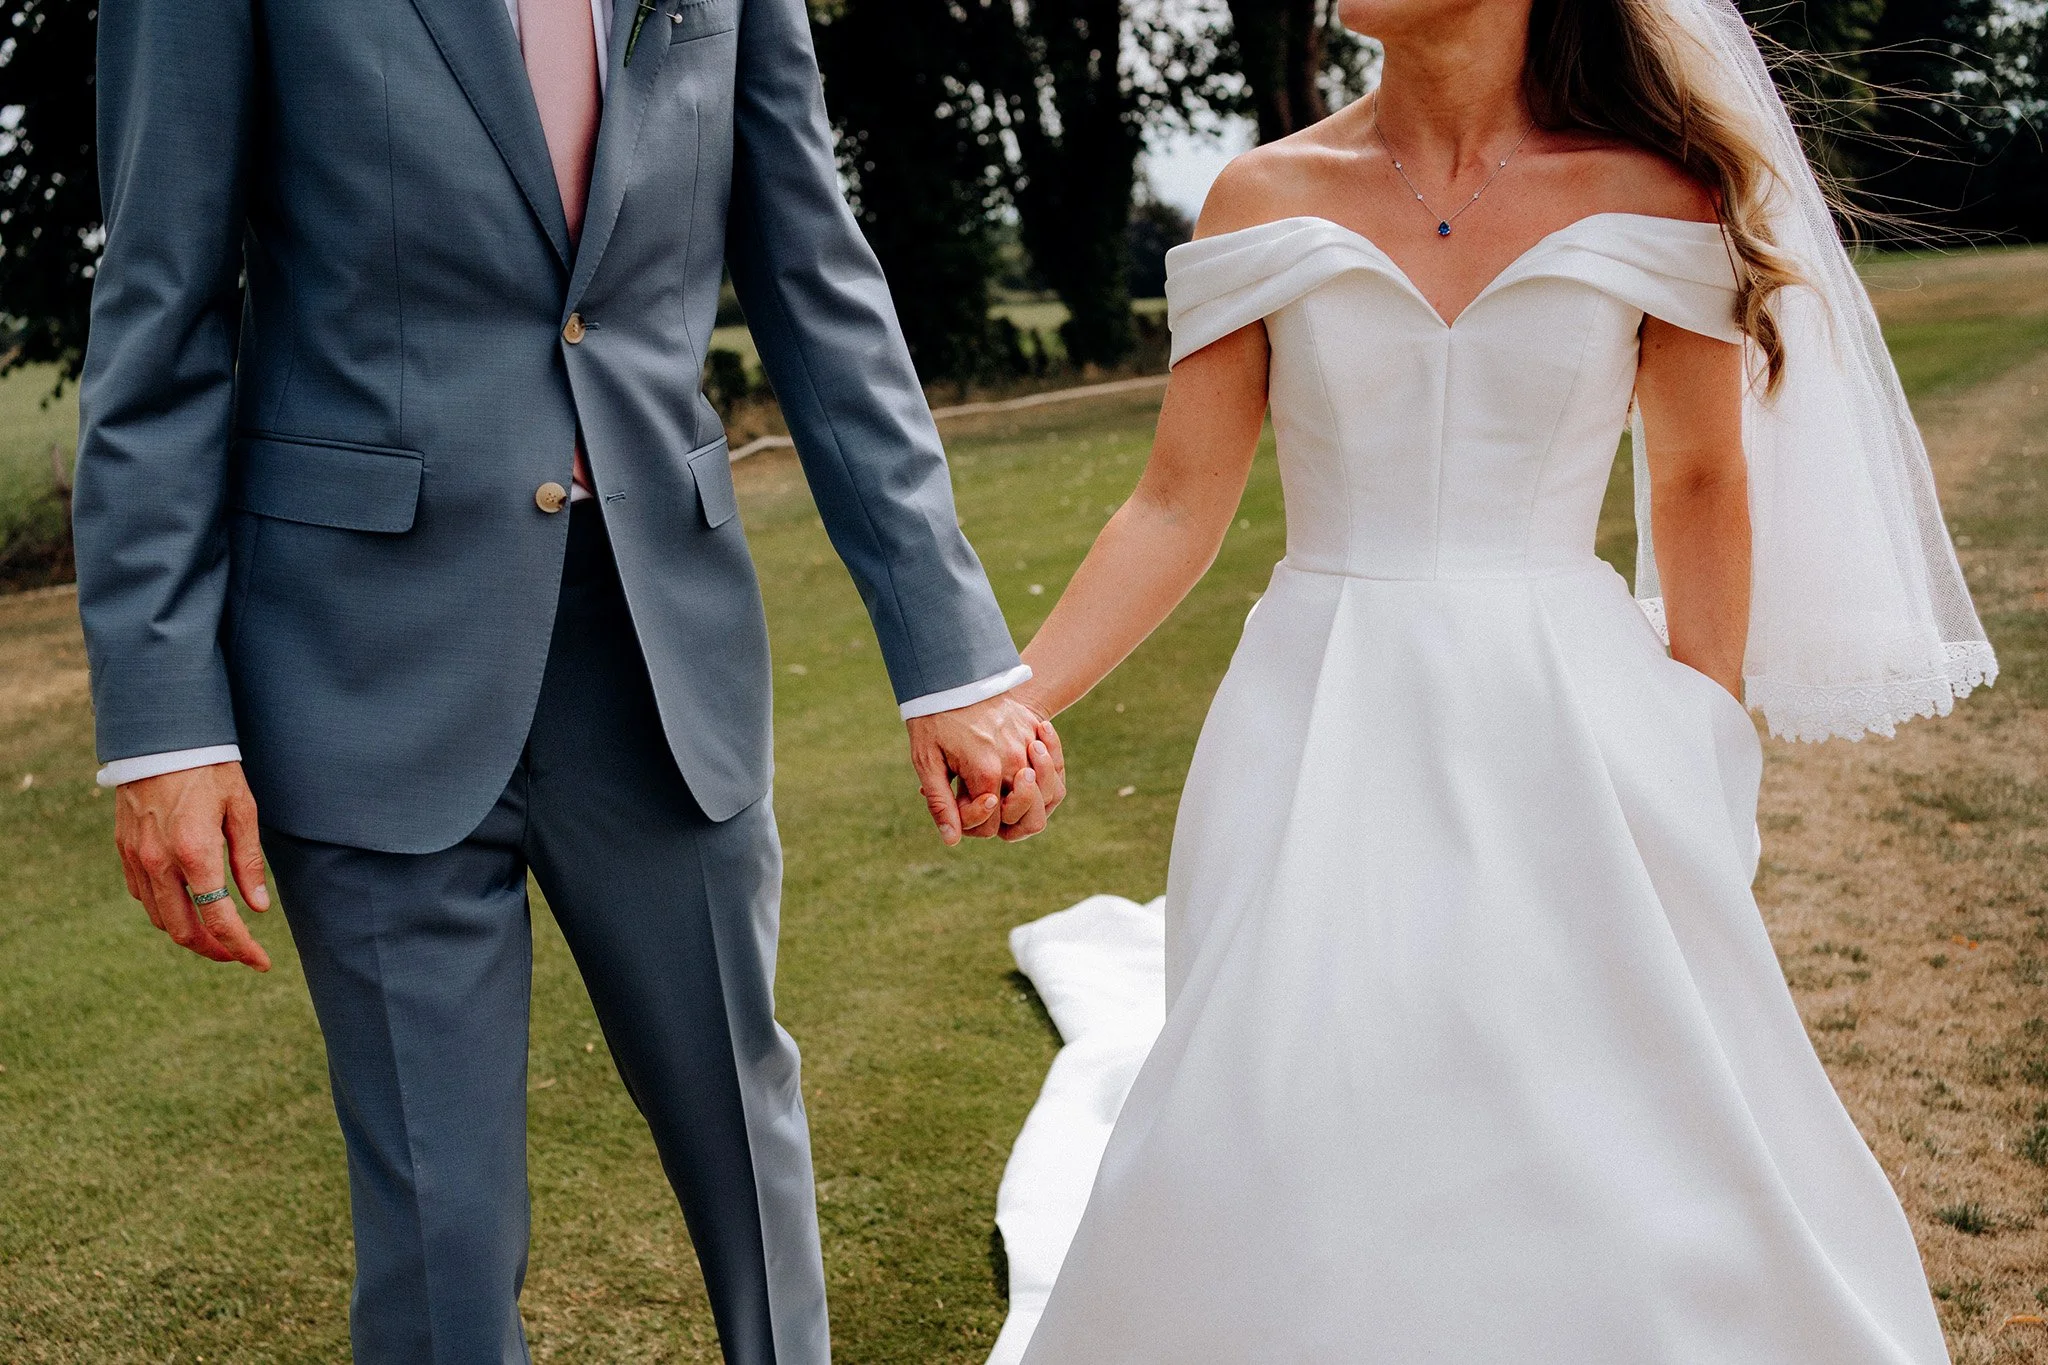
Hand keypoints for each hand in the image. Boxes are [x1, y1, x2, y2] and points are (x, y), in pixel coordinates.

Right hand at [114, 762, 272, 969]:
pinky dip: (166, 910)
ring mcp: (138, 858)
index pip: (219, 920)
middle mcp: (160, 862)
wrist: (161, 738)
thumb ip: (248, 861)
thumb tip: (257, 907)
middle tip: (240, 953)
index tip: (261, 962)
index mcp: (196, 853)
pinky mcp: (125, 850)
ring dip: (188, 933)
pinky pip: (143, 896)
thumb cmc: (211, 770)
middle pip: (184, 931)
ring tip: (217, 933)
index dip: (242, 949)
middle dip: (214, 950)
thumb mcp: (243, 810)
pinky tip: (187, 905)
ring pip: (160, 918)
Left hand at [907, 693, 1066, 844]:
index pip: (994, 821)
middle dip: (1006, 813)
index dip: (976, 820)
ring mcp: (1028, 743)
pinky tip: (1029, 764)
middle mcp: (1014, 760)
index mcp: (985, 773)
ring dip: (1034, 795)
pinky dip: (1048, 771)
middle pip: (1028, 812)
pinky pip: (1055, 762)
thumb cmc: (934, 720)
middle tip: (988, 797)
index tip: (961, 798)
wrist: (953, 674)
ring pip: (1049, 790)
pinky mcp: (1034, 729)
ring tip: (1012, 784)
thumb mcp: (927, 762)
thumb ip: (941, 803)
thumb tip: (951, 839)